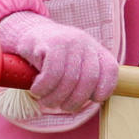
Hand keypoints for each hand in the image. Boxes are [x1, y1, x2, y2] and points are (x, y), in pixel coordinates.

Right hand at [0, 11, 118, 112]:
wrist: (29, 33)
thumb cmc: (53, 57)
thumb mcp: (75, 64)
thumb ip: (87, 78)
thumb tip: (96, 99)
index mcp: (95, 49)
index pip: (110, 70)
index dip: (104, 89)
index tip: (93, 99)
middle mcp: (85, 42)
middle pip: (89, 80)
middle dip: (74, 101)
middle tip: (61, 106)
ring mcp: (68, 41)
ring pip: (69, 80)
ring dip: (55, 98)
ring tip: (46, 100)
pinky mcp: (50, 43)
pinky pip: (51, 74)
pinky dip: (43, 88)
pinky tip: (37, 89)